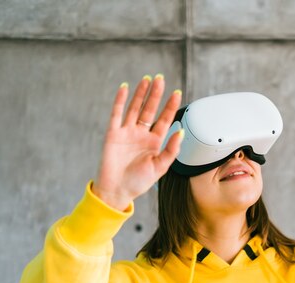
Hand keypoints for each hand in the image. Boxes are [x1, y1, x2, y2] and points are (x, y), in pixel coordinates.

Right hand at [93, 74, 183, 210]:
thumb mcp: (160, 168)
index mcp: (154, 142)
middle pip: (150, 109)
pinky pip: (117, 113)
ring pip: (135, 108)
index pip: (165, 119)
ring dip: (141, 94)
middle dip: (156, 94)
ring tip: (147, 80)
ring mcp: (127, 132)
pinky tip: (125, 88)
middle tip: (161, 79)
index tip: (177, 92)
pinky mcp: (113, 134)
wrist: (117, 191)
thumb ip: (171, 150)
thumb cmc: (138, 182)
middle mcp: (141, 134)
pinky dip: (120, 100)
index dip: (170, 106)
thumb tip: (181, 132)